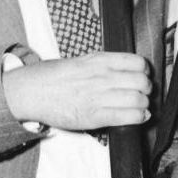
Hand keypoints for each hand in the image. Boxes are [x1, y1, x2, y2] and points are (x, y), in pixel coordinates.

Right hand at [2, 52, 149, 129]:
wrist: (30, 91)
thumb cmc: (53, 76)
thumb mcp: (80, 62)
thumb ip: (102, 65)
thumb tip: (125, 71)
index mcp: (98, 60)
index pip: (136, 62)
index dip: (145, 70)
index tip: (143, 75)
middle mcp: (101, 76)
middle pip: (142, 81)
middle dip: (147, 88)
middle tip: (142, 92)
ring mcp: (98, 96)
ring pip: (138, 99)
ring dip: (144, 104)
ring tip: (140, 106)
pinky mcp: (94, 116)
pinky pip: (127, 116)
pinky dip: (139, 117)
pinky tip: (138, 116)